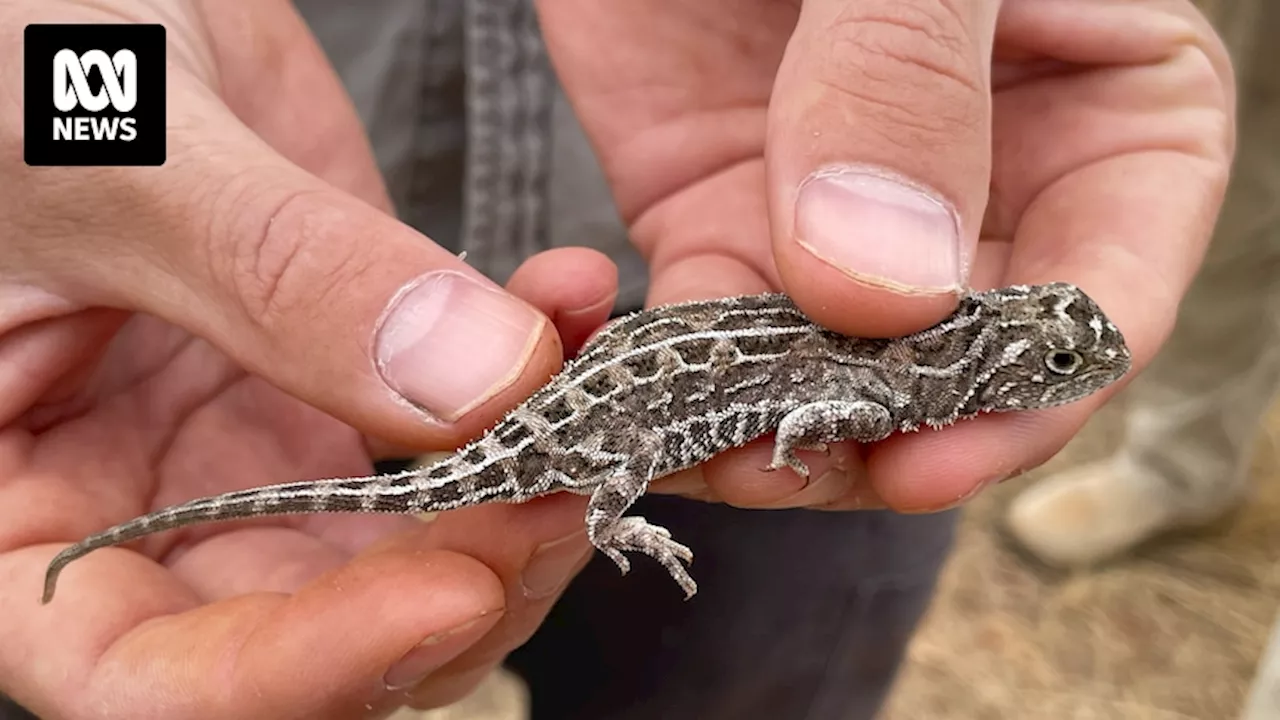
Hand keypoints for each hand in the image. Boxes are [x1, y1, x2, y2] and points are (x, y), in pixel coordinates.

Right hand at [0, 2, 618, 716]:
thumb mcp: (107, 152)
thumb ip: (279, 277)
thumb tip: (475, 388)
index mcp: (17, 500)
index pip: (147, 673)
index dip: (304, 668)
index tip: (450, 590)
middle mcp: (142, 497)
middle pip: (315, 628)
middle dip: (463, 579)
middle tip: (568, 482)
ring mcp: (251, 442)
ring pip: (412, 546)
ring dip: (524, 492)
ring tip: (589, 397)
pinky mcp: (339, 370)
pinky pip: (459, 421)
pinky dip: (533, 377)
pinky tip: (568, 304)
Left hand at [539, 0, 1233, 511]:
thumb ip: (908, 81)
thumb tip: (889, 285)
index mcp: (1105, 118)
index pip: (1101, 296)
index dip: (1027, 394)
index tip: (932, 450)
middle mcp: (983, 195)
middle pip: (958, 369)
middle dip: (881, 430)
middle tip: (795, 460)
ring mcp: (844, 223)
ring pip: (829, 377)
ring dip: (770, 426)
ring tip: (706, 449)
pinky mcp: (721, 222)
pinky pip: (709, 336)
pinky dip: (678, 384)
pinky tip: (643, 408)